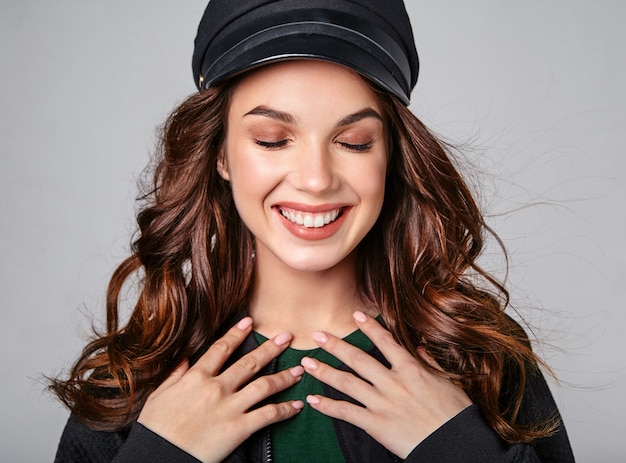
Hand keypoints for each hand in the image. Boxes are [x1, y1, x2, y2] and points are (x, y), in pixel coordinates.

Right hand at [137, 317, 303, 462]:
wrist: (157, 457)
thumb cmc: (156, 430)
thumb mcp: (159, 396)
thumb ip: (175, 375)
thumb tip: (185, 359)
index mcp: (196, 377)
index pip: (221, 348)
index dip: (237, 333)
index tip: (249, 322)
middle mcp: (216, 388)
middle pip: (249, 362)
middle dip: (271, 348)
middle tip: (286, 336)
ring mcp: (229, 407)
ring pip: (264, 386)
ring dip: (284, 377)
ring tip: (299, 370)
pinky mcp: (238, 429)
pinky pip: (268, 415)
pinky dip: (285, 410)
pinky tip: (297, 405)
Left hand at [300, 311, 471, 458]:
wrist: (455, 445)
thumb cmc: (456, 415)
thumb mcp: (448, 382)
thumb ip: (429, 362)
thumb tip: (419, 347)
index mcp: (411, 369)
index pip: (386, 341)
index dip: (369, 327)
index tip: (355, 314)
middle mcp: (392, 382)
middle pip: (358, 359)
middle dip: (335, 345)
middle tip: (317, 335)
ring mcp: (382, 403)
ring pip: (346, 382)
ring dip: (324, 371)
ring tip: (306, 363)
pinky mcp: (376, 424)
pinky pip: (346, 412)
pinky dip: (327, 406)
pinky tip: (312, 400)